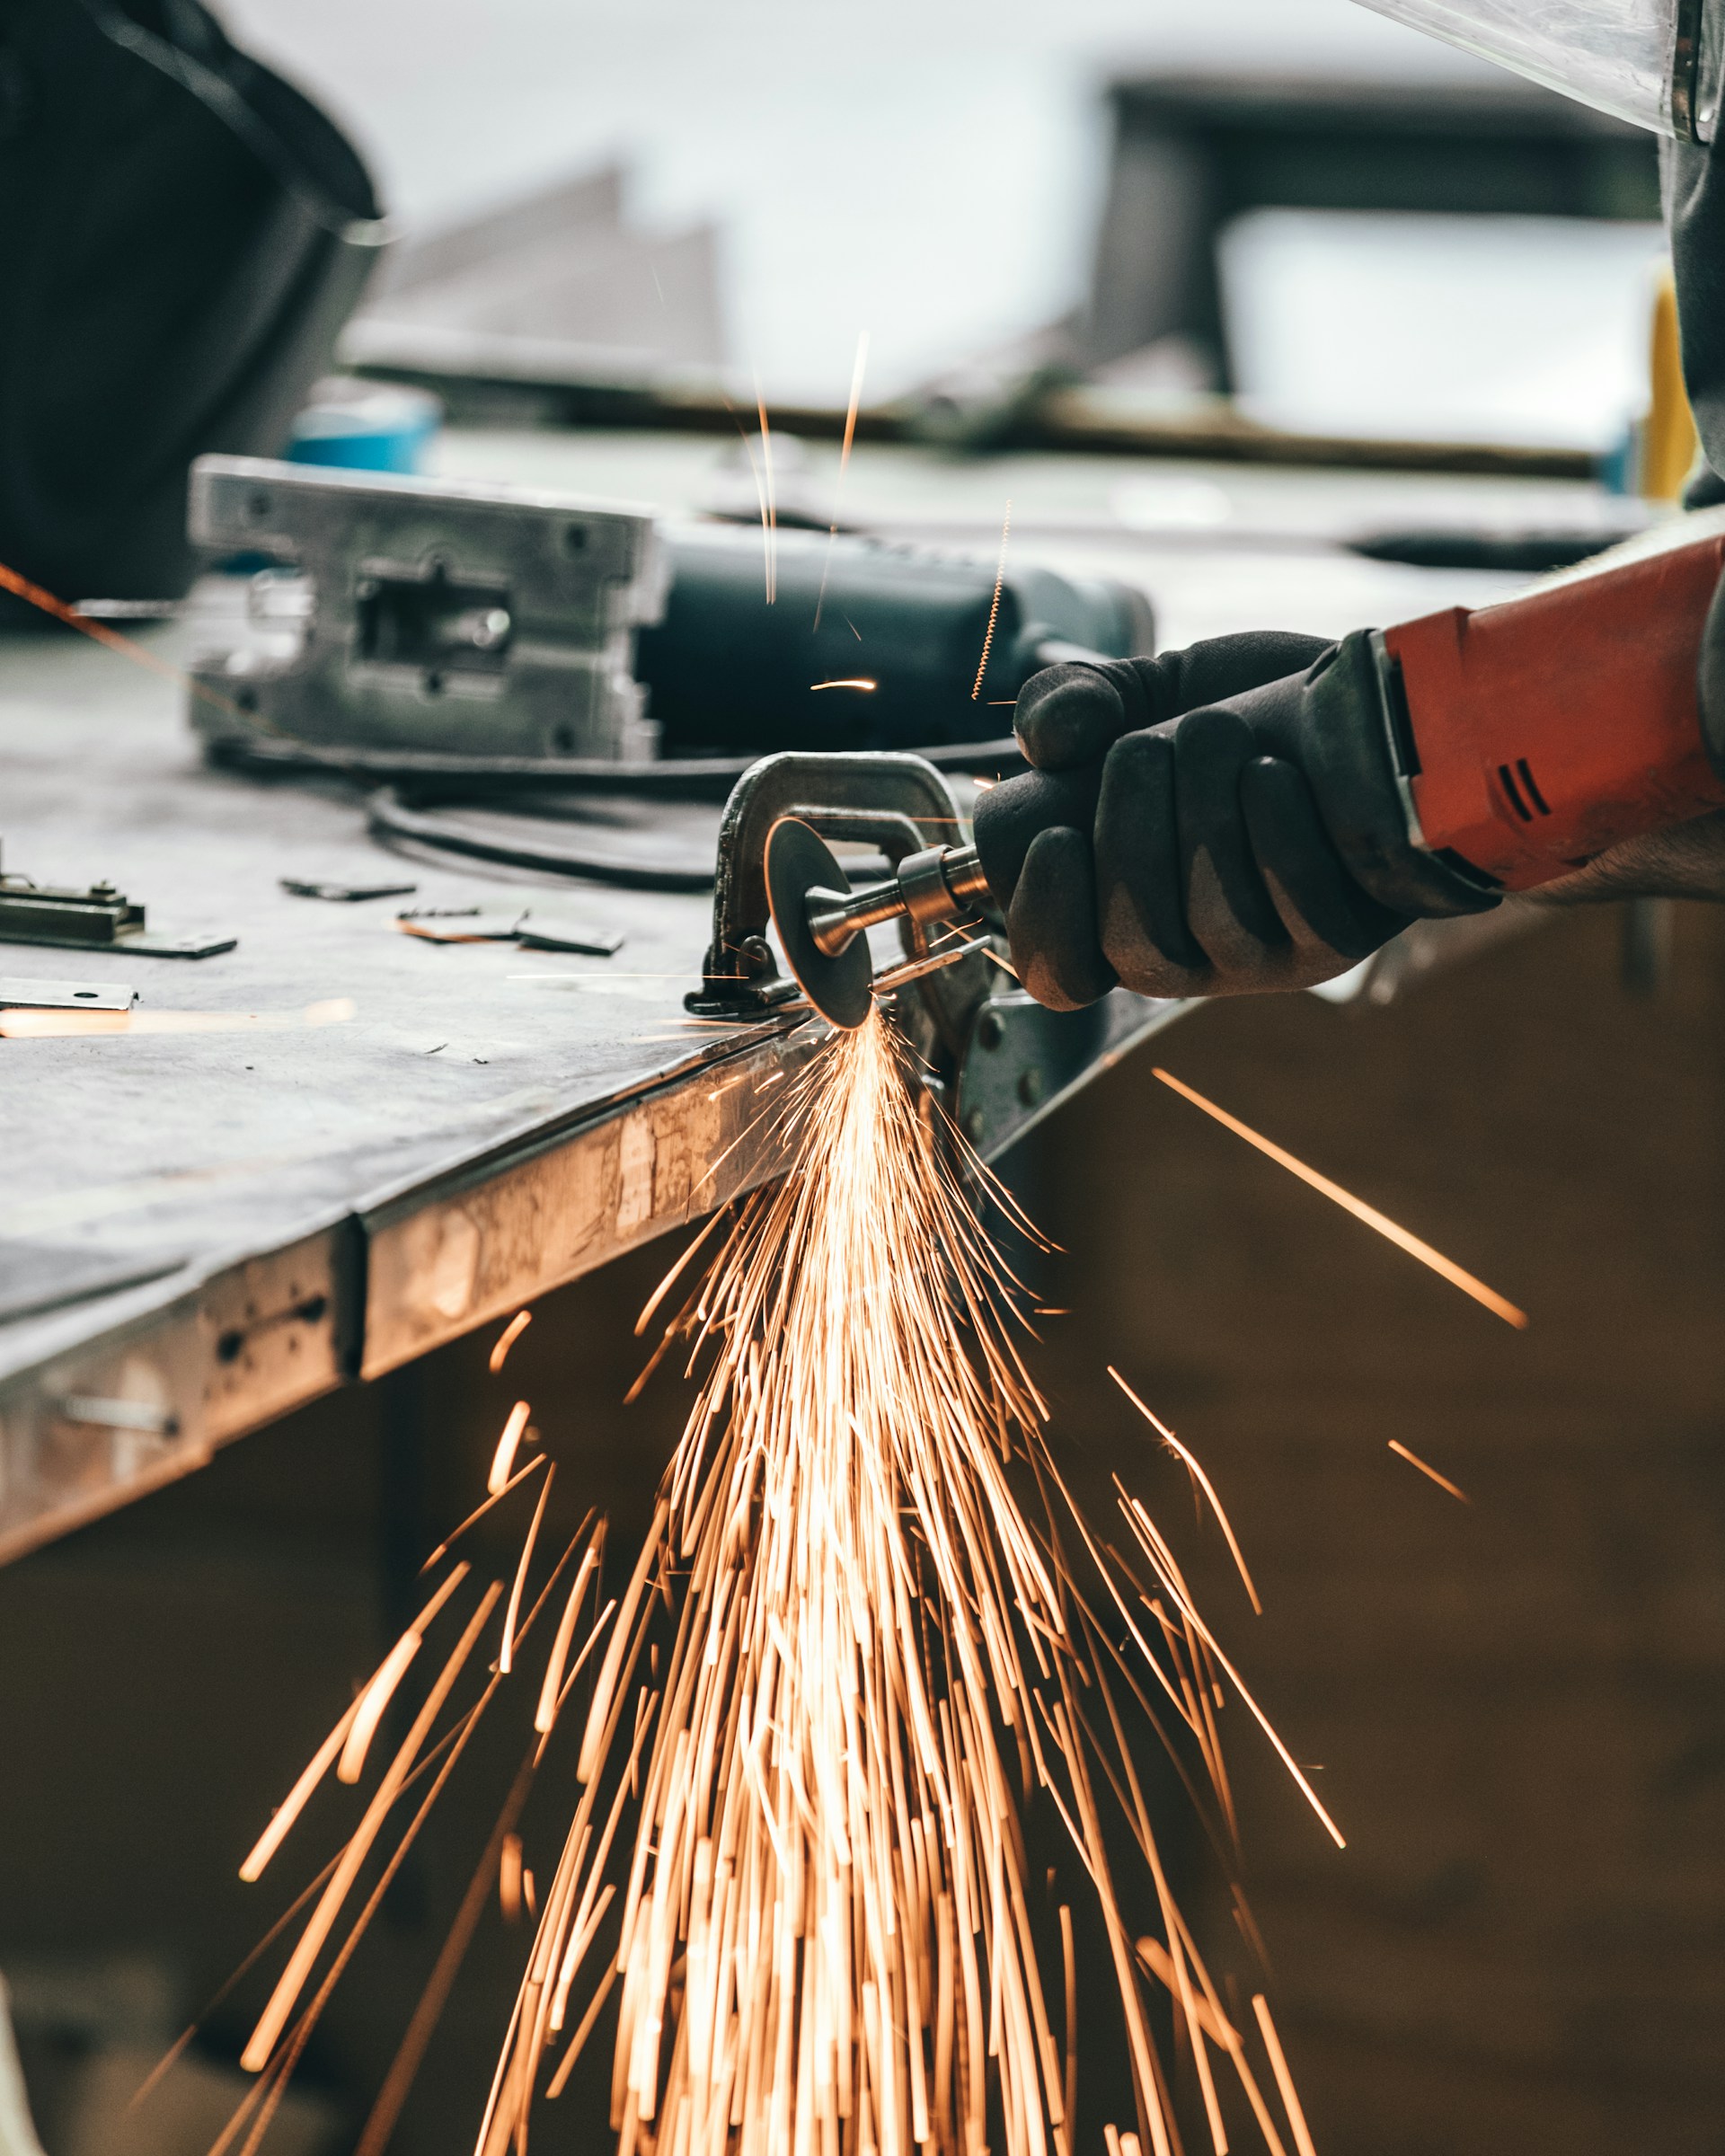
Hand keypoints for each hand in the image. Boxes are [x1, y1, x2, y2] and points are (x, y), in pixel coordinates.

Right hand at [973, 633, 1493, 1009]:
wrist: (1362, 697)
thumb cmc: (1241, 710)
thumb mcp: (1139, 691)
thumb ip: (1068, 704)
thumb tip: (1046, 741)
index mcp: (1113, 911)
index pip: (1058, 977)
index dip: (1044, 923)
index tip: (1055, 837)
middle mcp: (1186, 953)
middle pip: (1135, 949)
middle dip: (1130, 837)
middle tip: (1145, 748)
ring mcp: (1265, 957)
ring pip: (1216, 924)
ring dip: (1205, 814)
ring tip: (1215, 733)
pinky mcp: (1340, 938)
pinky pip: (1300, 910)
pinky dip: (1277, 828)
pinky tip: (1274, 771)